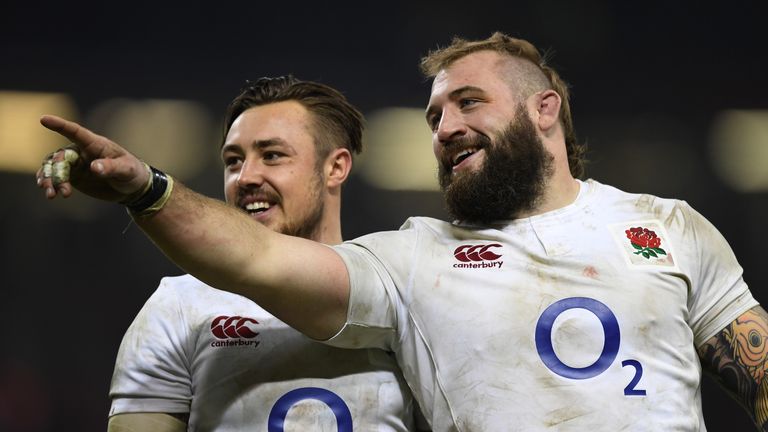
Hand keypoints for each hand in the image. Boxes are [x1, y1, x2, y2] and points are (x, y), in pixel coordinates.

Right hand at [36, 115, 150, 201]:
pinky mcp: (73, 176)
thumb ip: (111, 167)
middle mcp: (81, 151)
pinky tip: (50, 192)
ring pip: (53, 166)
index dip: (60, 125)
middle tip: (63, 190)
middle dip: (57, 172)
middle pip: (61, 156)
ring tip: (52, 195)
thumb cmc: (132, 172)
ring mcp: (75, 164)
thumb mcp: (126, 169)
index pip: (75, 132)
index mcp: (95, 144)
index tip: (44, 119)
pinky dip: (49, 182)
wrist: (132, 187)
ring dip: (49, 179)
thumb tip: (94, 167)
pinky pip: (55, 176)